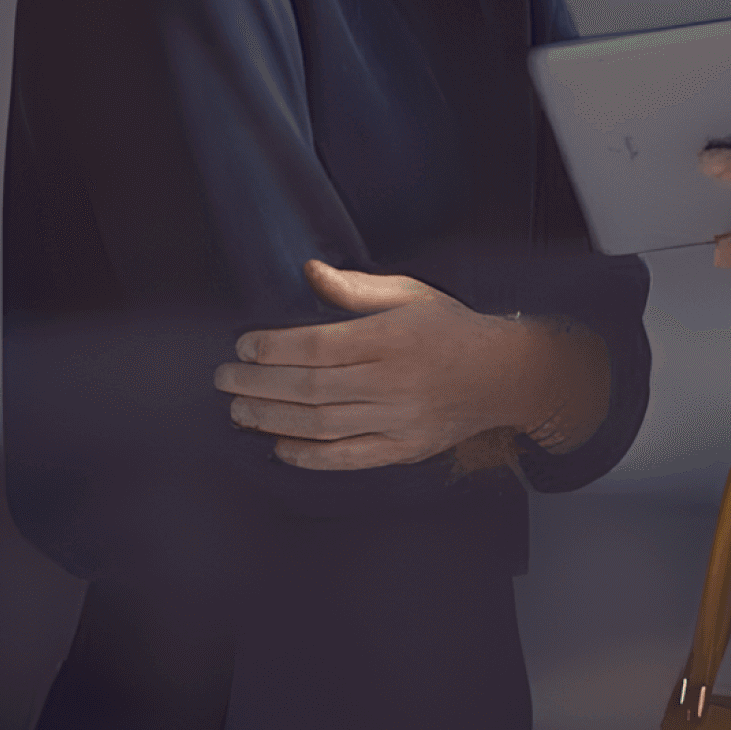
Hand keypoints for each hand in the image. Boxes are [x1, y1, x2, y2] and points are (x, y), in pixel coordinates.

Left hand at [210, 261, 603, 469]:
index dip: (274, 348)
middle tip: (225, 379)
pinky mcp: (405, 449)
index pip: (319, 346)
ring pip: (323, 425)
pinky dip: (310, 456)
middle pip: (312, 387)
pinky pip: (349, 458)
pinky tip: (279, 446)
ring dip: (273, 419)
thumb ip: (355, 289)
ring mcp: (400, 420)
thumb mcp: (409, 294)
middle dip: (259, 384)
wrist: (505, 374)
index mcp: (393, 337)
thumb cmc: (451, 328)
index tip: (244, 345)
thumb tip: (309, 271)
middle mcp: (395, 382)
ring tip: (240, 410)